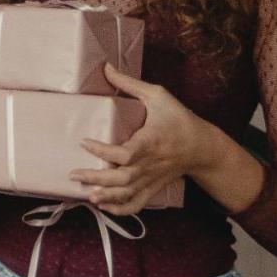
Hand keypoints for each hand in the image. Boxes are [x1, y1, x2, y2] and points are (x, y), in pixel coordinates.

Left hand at [71, 64, 210, 214]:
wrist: (202, 146)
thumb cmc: (179, 118)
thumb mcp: (158, 95)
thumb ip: (130, 83)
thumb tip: (106, 67)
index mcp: (150, 142)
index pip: (125, 153)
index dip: (103, 151)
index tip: (84, 142)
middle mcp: (150, 164)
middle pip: (122, 178)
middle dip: (97, 179)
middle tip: (74, 174)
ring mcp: (152, 178)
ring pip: (128, 194)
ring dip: (107, 197)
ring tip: (87, 196)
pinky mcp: (154, 187)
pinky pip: (138, 203)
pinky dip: (122, 209)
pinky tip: (104, 207)